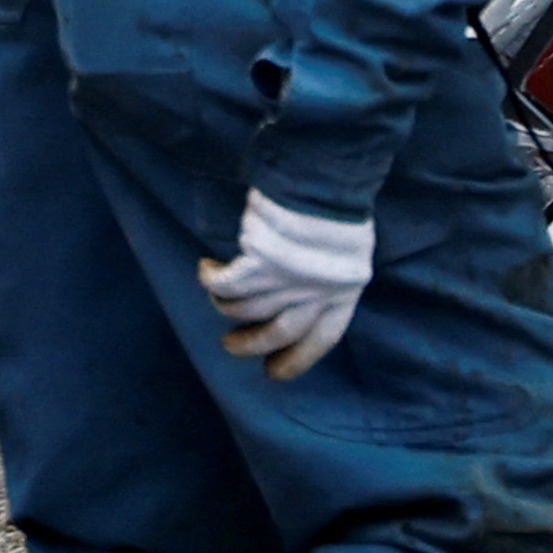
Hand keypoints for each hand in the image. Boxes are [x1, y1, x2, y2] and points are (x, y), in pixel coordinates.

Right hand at [199, 191, 372, 380]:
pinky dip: (211, 280)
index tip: (273, 374)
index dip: (296, 360)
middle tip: (230, 346)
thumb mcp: (346, 251)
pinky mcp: (259, 263)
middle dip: (249, 345)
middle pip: (277, 333)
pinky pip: (225, 285)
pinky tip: (206, 268)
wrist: (325, 179)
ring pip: (245, 310)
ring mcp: (287, 281)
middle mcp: (316, 293)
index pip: (321, 339)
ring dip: (225, 306)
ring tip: (218, 295)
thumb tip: (299, 296)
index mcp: (344, 292)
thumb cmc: (334, 205)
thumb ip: (326, 277)